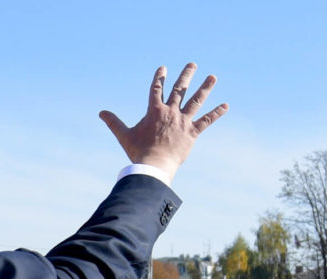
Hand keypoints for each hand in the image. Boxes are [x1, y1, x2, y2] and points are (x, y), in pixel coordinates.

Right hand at [99, 63, 226, 181]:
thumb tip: (101, 113)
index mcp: (154, 110)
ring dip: (205, 88)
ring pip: (196, 101)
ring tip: (213, 77)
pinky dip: (216, 113)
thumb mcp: (124, 135)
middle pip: (180, 89)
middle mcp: (170, 112)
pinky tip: (225, 105)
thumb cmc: (138, 152)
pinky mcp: (192, 133)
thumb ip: (113, 122)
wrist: (153, 166)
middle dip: (186, 75)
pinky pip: (206, 121)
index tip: (163, 68)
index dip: (159, 77)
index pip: (156, 88)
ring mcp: (182, 121)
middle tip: (192, 64)